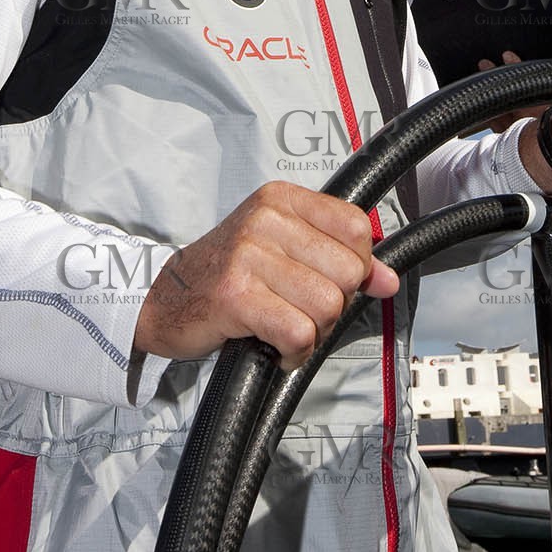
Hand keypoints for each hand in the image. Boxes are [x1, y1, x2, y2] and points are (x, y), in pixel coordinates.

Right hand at [133, 181, 399, 370]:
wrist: (163, 300)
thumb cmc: (226, 276)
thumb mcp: (283, 250)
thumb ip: (338, 258)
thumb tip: (388, 280)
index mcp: (281, 199)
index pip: (357, 229)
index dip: (356, 266)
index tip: (330, 281)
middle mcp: (266, 219)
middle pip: (349, 272)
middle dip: (334, 304)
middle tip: (299, 309)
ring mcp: (248, 254)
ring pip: (328, 305)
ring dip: (313, 332)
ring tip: (284, 326)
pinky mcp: (235, 295)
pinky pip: (299, 332)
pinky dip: (295, 352)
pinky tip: (276, 346)